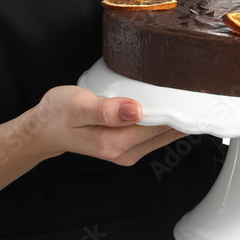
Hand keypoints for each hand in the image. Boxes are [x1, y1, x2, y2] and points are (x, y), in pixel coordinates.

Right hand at [31, 85, 184, 166]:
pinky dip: (163, 120)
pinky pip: (153, 134)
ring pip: (162, 135)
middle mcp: (125, 153)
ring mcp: (127, 152)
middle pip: (165, 133)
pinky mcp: (127, 147)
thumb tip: (137, 110)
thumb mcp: (78, 106)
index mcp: (114, 143)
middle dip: (180, 113)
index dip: (177, 110)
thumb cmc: (59, 113)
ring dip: (174, 117)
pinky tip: (167, 105)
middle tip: (195, 87)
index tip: (191, 91)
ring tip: (186, 93)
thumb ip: (107, 110)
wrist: (44, 128)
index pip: (159, 127)